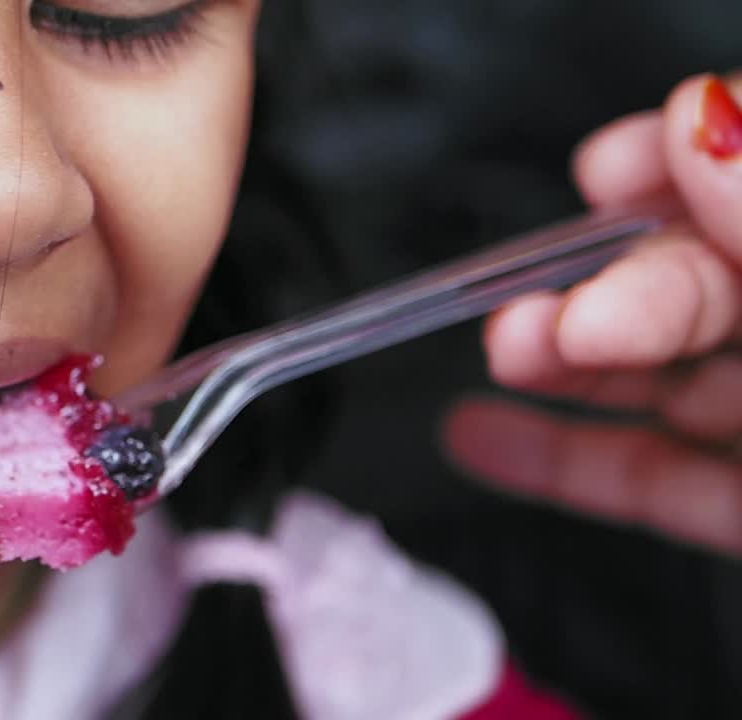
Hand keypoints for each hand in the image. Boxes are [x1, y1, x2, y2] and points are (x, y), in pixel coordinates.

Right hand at [445, 74, 741, 556]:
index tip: (607, 170)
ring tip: (501, 352)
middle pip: (692, 289)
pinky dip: (559, 461)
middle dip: (603, 290)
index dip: (683, 165)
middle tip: (541, 313)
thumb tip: (710, 121)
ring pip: (659, 378)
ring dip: (563, 363)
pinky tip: (481, 436)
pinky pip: (647, 479)